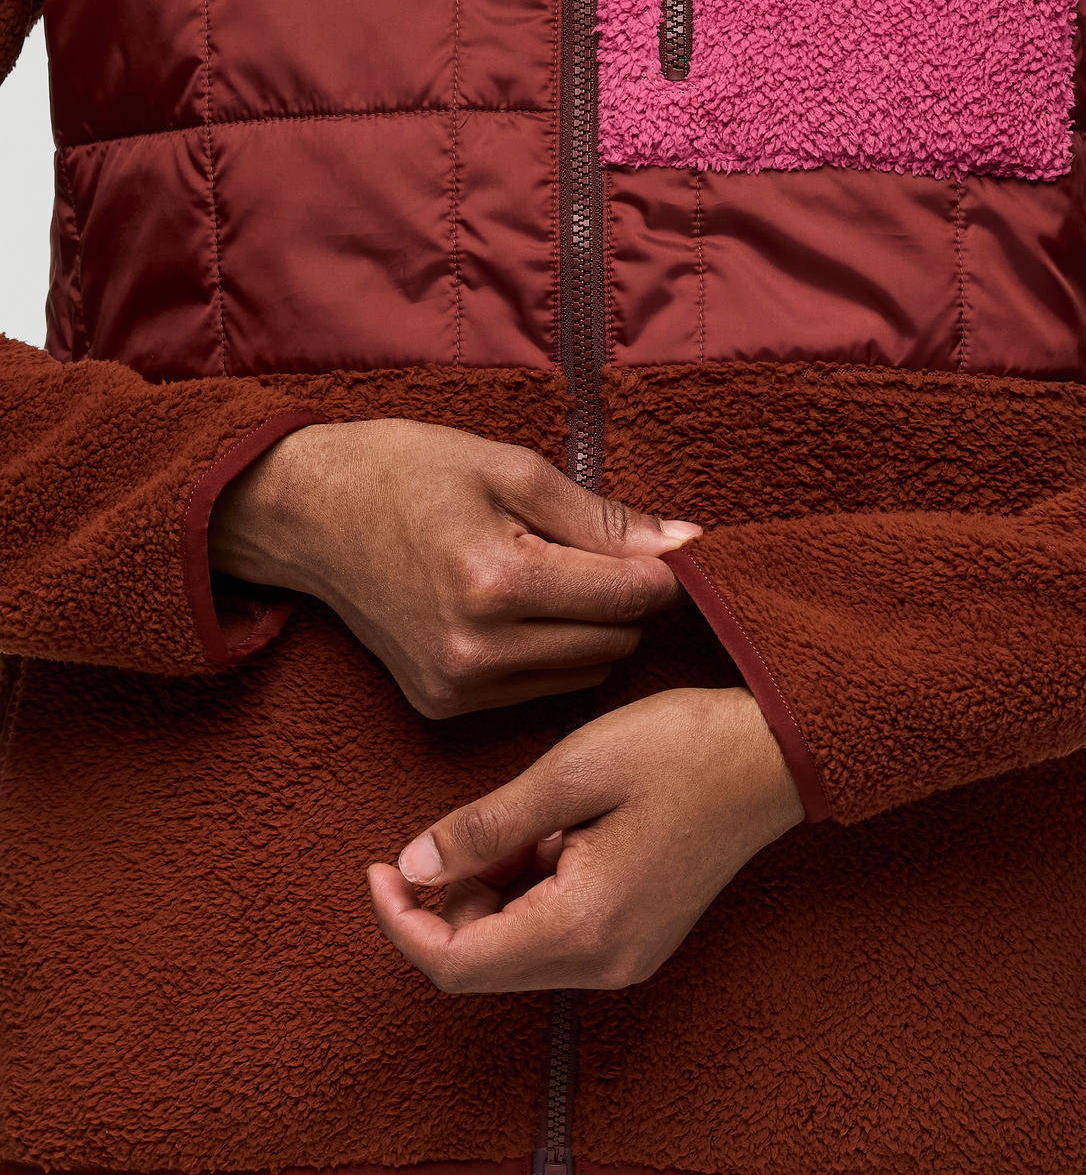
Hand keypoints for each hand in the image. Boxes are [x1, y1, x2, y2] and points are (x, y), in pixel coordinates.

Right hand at [209, 420, 699, 716]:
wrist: (310, 517)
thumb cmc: (407, 474)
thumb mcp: (509, 469)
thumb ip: (601, 517)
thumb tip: (685, 543)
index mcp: (497, 582)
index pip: (628, 596)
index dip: (659, 570)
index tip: (656, 548)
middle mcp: (478, 651)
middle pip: (614, 642)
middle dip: (623, 600)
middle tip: (593, 556)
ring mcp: (457, 687)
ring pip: (586, 673)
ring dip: (590, 631)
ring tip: (551, 581)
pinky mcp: (442, 706)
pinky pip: (539, 689)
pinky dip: (549, 655)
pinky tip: (519, 615)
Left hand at [368, 687, 803, 991]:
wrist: (774, 755)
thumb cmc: (682, 750)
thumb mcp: (570, 772)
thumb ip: (484, 826)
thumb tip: (410, 867)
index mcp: (585, 925)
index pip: (456, 963)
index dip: (400, 921)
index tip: (376, 866)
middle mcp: (606, 963)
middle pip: (483, 963)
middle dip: (448, 901)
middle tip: (456, 828)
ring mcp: (627, 956)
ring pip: (516, 949)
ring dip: (492, 890)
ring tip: (524, 819)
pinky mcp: (638, 937)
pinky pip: (554, 933)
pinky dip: (529, 889)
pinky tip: (556, 832)